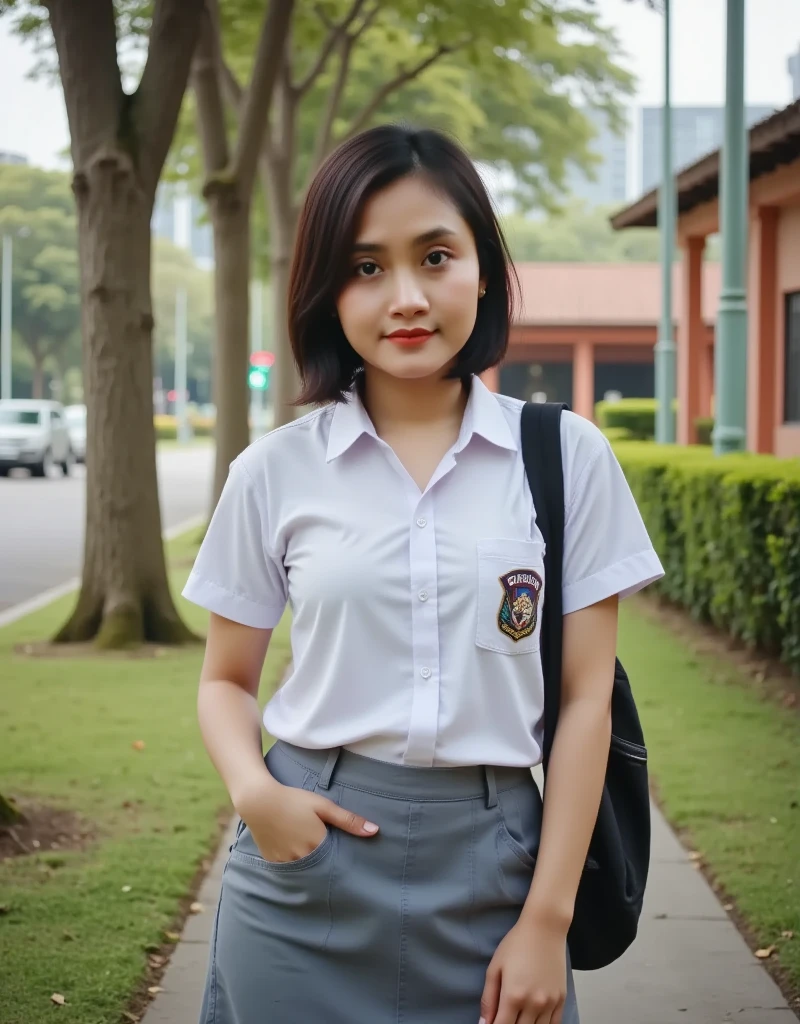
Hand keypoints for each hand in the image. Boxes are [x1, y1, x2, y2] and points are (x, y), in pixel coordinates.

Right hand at [235, 778, 378, 863]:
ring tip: (314, 858)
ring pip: (304, 871)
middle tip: (331, 860)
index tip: (348, 862)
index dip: (341, 860)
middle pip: (320, 868)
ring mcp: (285, 862)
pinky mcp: (272, 862)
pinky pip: (288, 869)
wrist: (259, 800)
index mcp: (317, 845)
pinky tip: (296, 855)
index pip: (336, 861)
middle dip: (327, 866)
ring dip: (310, 867)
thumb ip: (348, 820)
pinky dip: (294, 865)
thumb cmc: (294, 799)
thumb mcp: (323, 806)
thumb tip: (375, 831)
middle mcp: (301, 858)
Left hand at [480, 918, 567, 1023]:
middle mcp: (533, 1004)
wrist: (545, 928)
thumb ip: (488, 998)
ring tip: (518, 1017)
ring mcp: (550, 1003)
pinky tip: (534, 1020)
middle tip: (504, 1016)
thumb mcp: (495, 967)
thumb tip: (484, 1023)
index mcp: (513, 996)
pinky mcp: (561, 999)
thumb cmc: (516, 944)